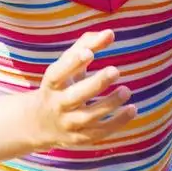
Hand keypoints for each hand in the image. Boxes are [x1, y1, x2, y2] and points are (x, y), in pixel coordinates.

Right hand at [31, 30, 135, 148]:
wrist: (39, 123)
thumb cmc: (60, 84)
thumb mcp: (66, 64)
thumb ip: (87, 45)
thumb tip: (110, 33)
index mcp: (51, 83)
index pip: (58, 73)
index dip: (72, 63)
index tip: (89, 52)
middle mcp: (57, 104)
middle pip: (75, 96)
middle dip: (96, 84)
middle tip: (116, 71)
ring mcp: (68, 123)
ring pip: (89, 116)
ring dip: (109, 104)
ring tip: (126, 90)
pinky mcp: (79, 138)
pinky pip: (99, 132)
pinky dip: (117, 122)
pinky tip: (132, 109)